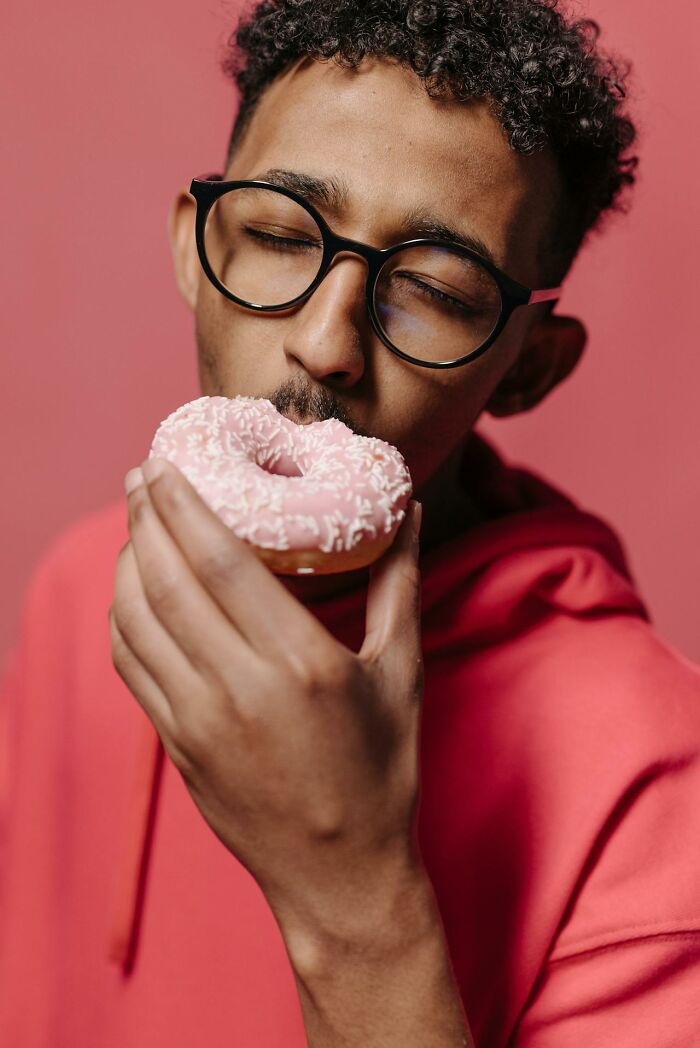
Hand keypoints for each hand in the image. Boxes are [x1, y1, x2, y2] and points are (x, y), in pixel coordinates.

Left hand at [109, 457, 424, 941]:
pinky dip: (122, 618)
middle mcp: (239, 688)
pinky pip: (131, 666)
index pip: (218, 562)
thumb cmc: (381, 772)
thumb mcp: (401, 674)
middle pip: (166, 581)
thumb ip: (400, 584)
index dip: (181, 505)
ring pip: (136, 621)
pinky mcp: (177, 746)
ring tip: (134, 525)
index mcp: (300, 662)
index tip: (164, 463)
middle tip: (140, 473)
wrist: (340, 874)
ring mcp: (198, 721)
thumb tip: (413, 514)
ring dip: (127, 562)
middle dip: (144, 517)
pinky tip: (134, 592)